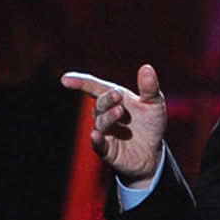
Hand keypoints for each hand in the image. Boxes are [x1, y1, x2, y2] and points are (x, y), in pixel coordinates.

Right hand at [60, 64, 166, 187]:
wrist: (154, 152)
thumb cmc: (151, 124)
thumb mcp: (154, 104)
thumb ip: (150, 87)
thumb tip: (147, 67)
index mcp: (115, 99)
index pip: (95, 87)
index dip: (80, 82)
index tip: (65, 79)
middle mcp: (106, 114)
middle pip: (100, 104)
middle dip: (106, 99)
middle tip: (117, 96)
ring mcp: (105, 132)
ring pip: (100, 123)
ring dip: (108, 117)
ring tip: (120, 112)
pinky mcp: (107, 150)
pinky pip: (98, 145)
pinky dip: (96, 140)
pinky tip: (96, 135)